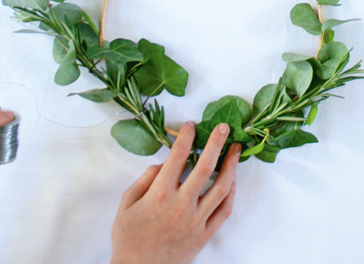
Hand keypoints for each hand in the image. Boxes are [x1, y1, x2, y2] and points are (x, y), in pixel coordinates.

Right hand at [110, 121, 240, 263]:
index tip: (190, 125)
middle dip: (216, 143)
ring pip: (221, 188)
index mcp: (160, 194)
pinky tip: (233, 180)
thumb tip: (164, 163)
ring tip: (236, 150)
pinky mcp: (204, 235)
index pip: (178, 156)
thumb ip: (144, 179)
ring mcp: (196, 221)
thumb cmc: (128, 237)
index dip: (186, 137)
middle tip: (224, 127)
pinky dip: (231, 193)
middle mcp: (181, 205)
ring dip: (231, 165)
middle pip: (205, 167)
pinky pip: (223, 211)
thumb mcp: (127, 204)